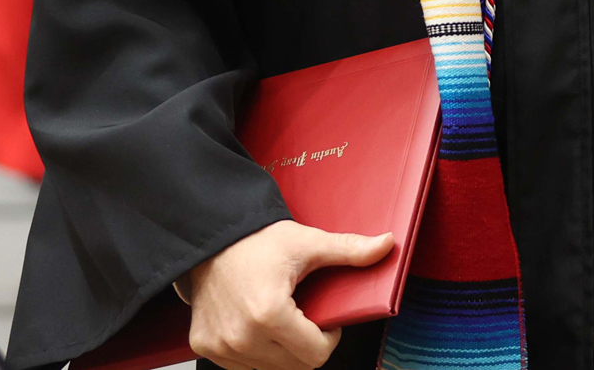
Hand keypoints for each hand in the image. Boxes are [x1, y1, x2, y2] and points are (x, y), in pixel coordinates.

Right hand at [184, 219, 393, 369]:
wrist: (211, 236)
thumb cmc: (257, 239)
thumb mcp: (307, 242)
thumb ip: (349, 250)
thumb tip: (388, 244)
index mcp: (270, 315)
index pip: (316, 355)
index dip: (328, 336)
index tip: (325, 317)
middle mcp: (242, 338)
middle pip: (294, 365)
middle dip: (306, 342)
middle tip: (302, 311)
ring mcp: (221, 347)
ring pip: (269, 367)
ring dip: (280, 347)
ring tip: (278, 313)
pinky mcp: (204, 347)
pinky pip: (242, 364)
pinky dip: (255, 348)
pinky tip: (254, 320)